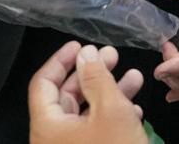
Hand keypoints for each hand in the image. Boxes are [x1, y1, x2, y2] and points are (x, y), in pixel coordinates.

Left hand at [28, 42, 145, 143]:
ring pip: (86, 115)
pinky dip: (113, 117)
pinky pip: (96, 133)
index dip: (60, 60)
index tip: (81, 44)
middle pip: (66, 97)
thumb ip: (97, 77)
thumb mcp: (111, 109)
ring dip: (110, 93)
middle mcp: (53, 140)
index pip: (42, 84)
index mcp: (47, 126)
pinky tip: (136, 108)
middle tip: (113, 56)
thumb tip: (85, 54)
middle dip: (92, 75)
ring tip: (135, 77)